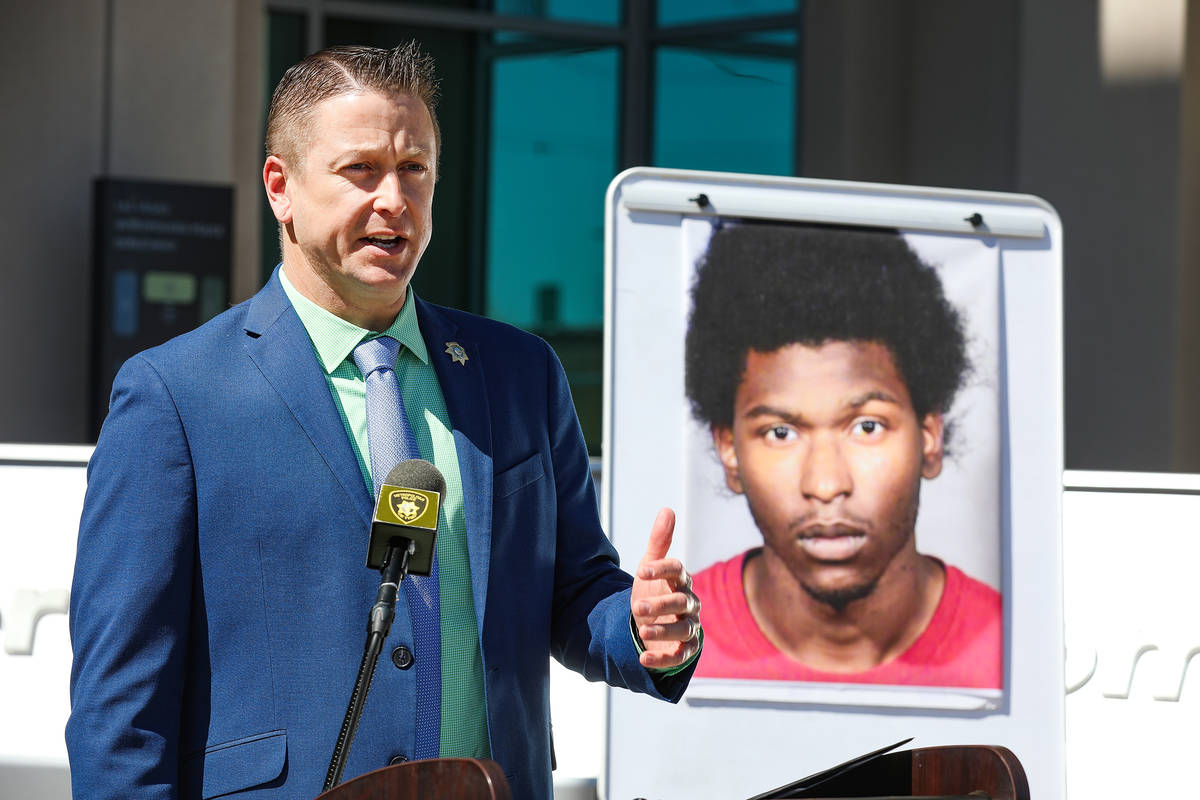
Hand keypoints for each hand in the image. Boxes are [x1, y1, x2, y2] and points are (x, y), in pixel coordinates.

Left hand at [631, 508, 700, 669]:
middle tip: (636, 607)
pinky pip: (680, 656)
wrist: (650, 622)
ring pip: (684, 631)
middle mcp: (689, 604)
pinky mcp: (684, 650)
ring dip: (663, 631)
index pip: (678, 571)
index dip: (662, 569)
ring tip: (641, 630)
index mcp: (681, 581)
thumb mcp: (650, 566)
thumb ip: (659, 541)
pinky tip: (643, 659)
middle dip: (661, 605)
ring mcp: (688, 628)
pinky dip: (663, 659)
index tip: (641, 570)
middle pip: (682, 603)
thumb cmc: (653, 590)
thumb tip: (667, 509)